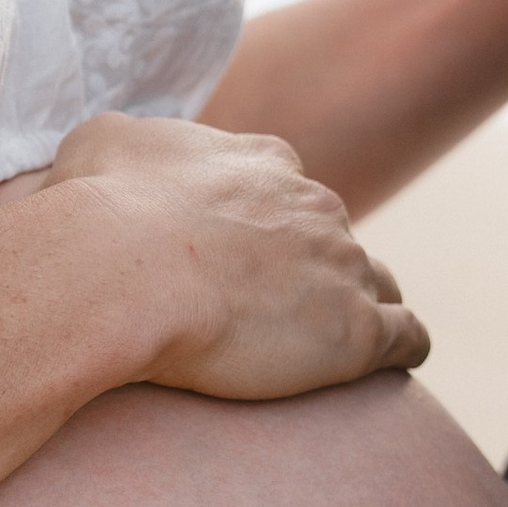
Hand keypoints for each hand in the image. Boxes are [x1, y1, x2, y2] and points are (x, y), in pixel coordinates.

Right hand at [42, 112, 427, 402]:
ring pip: (376, 282)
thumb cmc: (102, 210)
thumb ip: (129, 143)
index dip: (269, 225)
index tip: (242, 258)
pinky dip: (404, 347)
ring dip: (361, 305)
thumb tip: (121, 158)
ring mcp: (343, 265)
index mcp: (263, 162)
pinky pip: (407, 336)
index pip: (287, 189)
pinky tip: (392, 363)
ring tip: (332, 343)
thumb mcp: (100, 144)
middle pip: (332, 236)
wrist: (123, 270)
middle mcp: (315, 205)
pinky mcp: (357, 330)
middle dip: (312, 268)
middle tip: (269, 311)